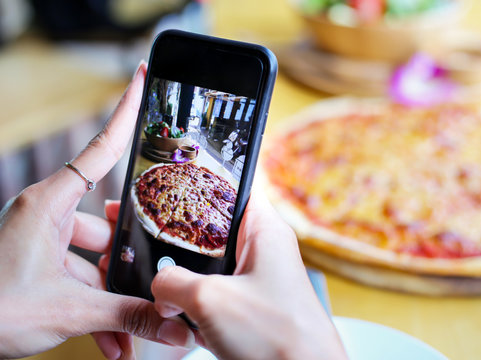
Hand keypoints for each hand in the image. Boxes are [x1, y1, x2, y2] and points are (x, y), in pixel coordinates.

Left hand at [0, 62, 192, 359]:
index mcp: (47, 205)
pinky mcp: (38, 264)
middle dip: (127, 263)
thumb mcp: (66, 311)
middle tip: (152, 285)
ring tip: (129, 330)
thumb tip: (173, 325)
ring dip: (112, 298)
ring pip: (93, 260)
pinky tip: (109, 339)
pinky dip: (95, 308)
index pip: (100, 149)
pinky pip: (78, 278)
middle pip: (106, 225)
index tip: (140, 77)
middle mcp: (45, 215)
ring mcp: (40, 241)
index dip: (124, 112)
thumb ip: (126, 315)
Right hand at [151, 190, 347, 359]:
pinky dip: (199, 300)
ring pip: (213, 263)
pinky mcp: (253, 303)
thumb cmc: (279, 337)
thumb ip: (172, 282)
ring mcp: (259, 277)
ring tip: (166, 285)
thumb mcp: (210, 300)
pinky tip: (184, 313)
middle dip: (183, 239)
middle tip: (154, 240)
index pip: (233, 186)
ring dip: (189, 277)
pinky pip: (219, 291)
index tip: (170, 184)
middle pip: (215, 228)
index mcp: (265, 229)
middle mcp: (264, 248)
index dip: (201, 181)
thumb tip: (159, 286)